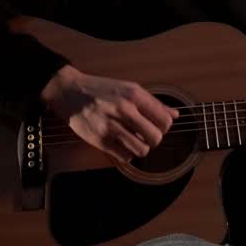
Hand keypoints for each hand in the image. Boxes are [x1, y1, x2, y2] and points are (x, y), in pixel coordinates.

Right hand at [40, 65, 178, 162]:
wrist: (70, 91)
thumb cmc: (102, 89)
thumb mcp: (129, 88)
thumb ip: (153, 103)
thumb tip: (175, 114)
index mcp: (134, 94)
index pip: (165, 120)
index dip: (164, 127)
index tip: (155, 125)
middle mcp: (124, 109)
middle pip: (156, 137)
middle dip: (154, 139)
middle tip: (145, 135)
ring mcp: (111, 125)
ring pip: (142, 150)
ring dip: (141, 148)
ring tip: (133, 141)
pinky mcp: (99, 140)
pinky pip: (125, 157)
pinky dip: (126, 153)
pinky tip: (120, 144)